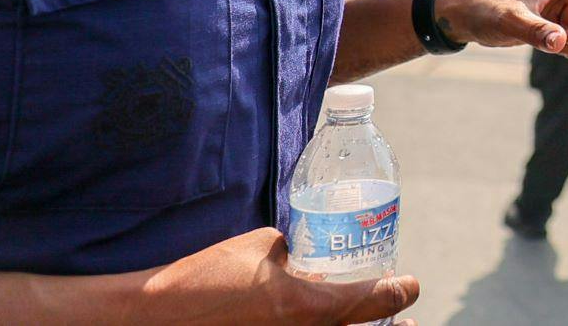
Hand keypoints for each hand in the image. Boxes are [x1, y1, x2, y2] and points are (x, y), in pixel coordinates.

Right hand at [136, 227, 418, 323]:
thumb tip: (307, 260)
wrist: (154, 317)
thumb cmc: (206, 277)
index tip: (412, 285)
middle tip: (406, 320)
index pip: (372, 301)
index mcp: (307, 308)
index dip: (400, 292)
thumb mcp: (260, 248)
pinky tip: (319, 323)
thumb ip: (294, 253)